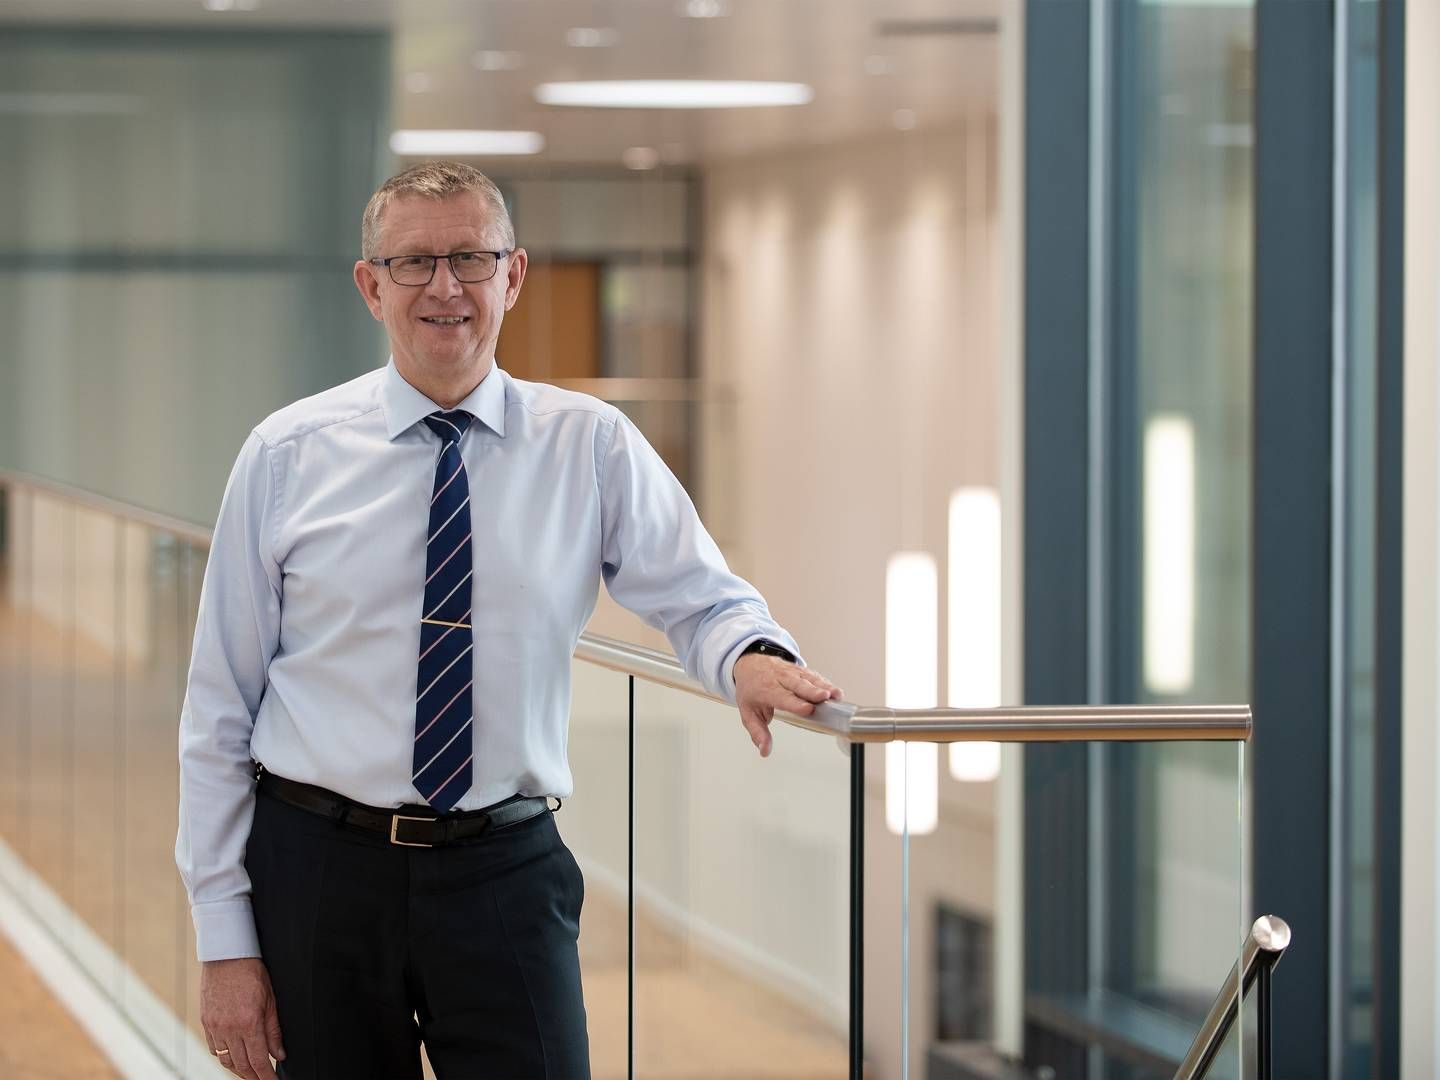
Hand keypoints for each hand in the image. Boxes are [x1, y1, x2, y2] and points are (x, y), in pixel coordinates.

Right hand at [201, 957, 285, 1078]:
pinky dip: (225, 1056)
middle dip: (254, 1076)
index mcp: (249, 1023)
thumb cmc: (252, 973)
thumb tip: (279, 1054)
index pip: (259, 1061)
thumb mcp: (271, 1000)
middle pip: (241, 1065)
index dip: (267, 1076)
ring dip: (238, 1069)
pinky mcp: (206, 1022)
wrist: (226, 956)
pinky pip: (214, 1048)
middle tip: (264, 1079)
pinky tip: (234, 1055)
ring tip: (250, 1072)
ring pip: (226, 1060)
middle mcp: (230, 1029)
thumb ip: (274, 1030)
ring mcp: (215, 1027)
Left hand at [734, 654, 842, 756]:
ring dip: (823, 686)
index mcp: (767, 691)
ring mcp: (792, 673)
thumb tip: (764, 751)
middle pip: (799, 685)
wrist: (750, 665)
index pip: (783, 698)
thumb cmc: (751, 690)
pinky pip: (813, 675)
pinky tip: (834, 691)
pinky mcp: (801, 670)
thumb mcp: (748, 713)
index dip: (796, 704)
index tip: (808, 710)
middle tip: (825, 698)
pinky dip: (825, 682)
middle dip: (813, 691)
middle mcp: (781, 680)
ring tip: (836, 695)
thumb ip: (758, 733)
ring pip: (809, 679)